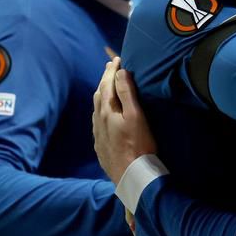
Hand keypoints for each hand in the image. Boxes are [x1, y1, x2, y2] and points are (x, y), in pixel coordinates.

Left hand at [92, 57, 157, 184]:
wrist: (131, 176)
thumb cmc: (138, 145)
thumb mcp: (136, 116)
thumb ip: (127, 93)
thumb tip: (120, 72)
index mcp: (107, 111)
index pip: (107, 84)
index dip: (112, 71)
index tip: (117, 59)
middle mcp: (98, 121)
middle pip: (99, 95)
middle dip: (105, 80)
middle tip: (110, 68)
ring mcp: (98, 134)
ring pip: (96, 109)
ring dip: (101, 95)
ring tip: (106, 87)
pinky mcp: (100, 146)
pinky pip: (97, 122)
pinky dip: (101, 110)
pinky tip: (104, 115)